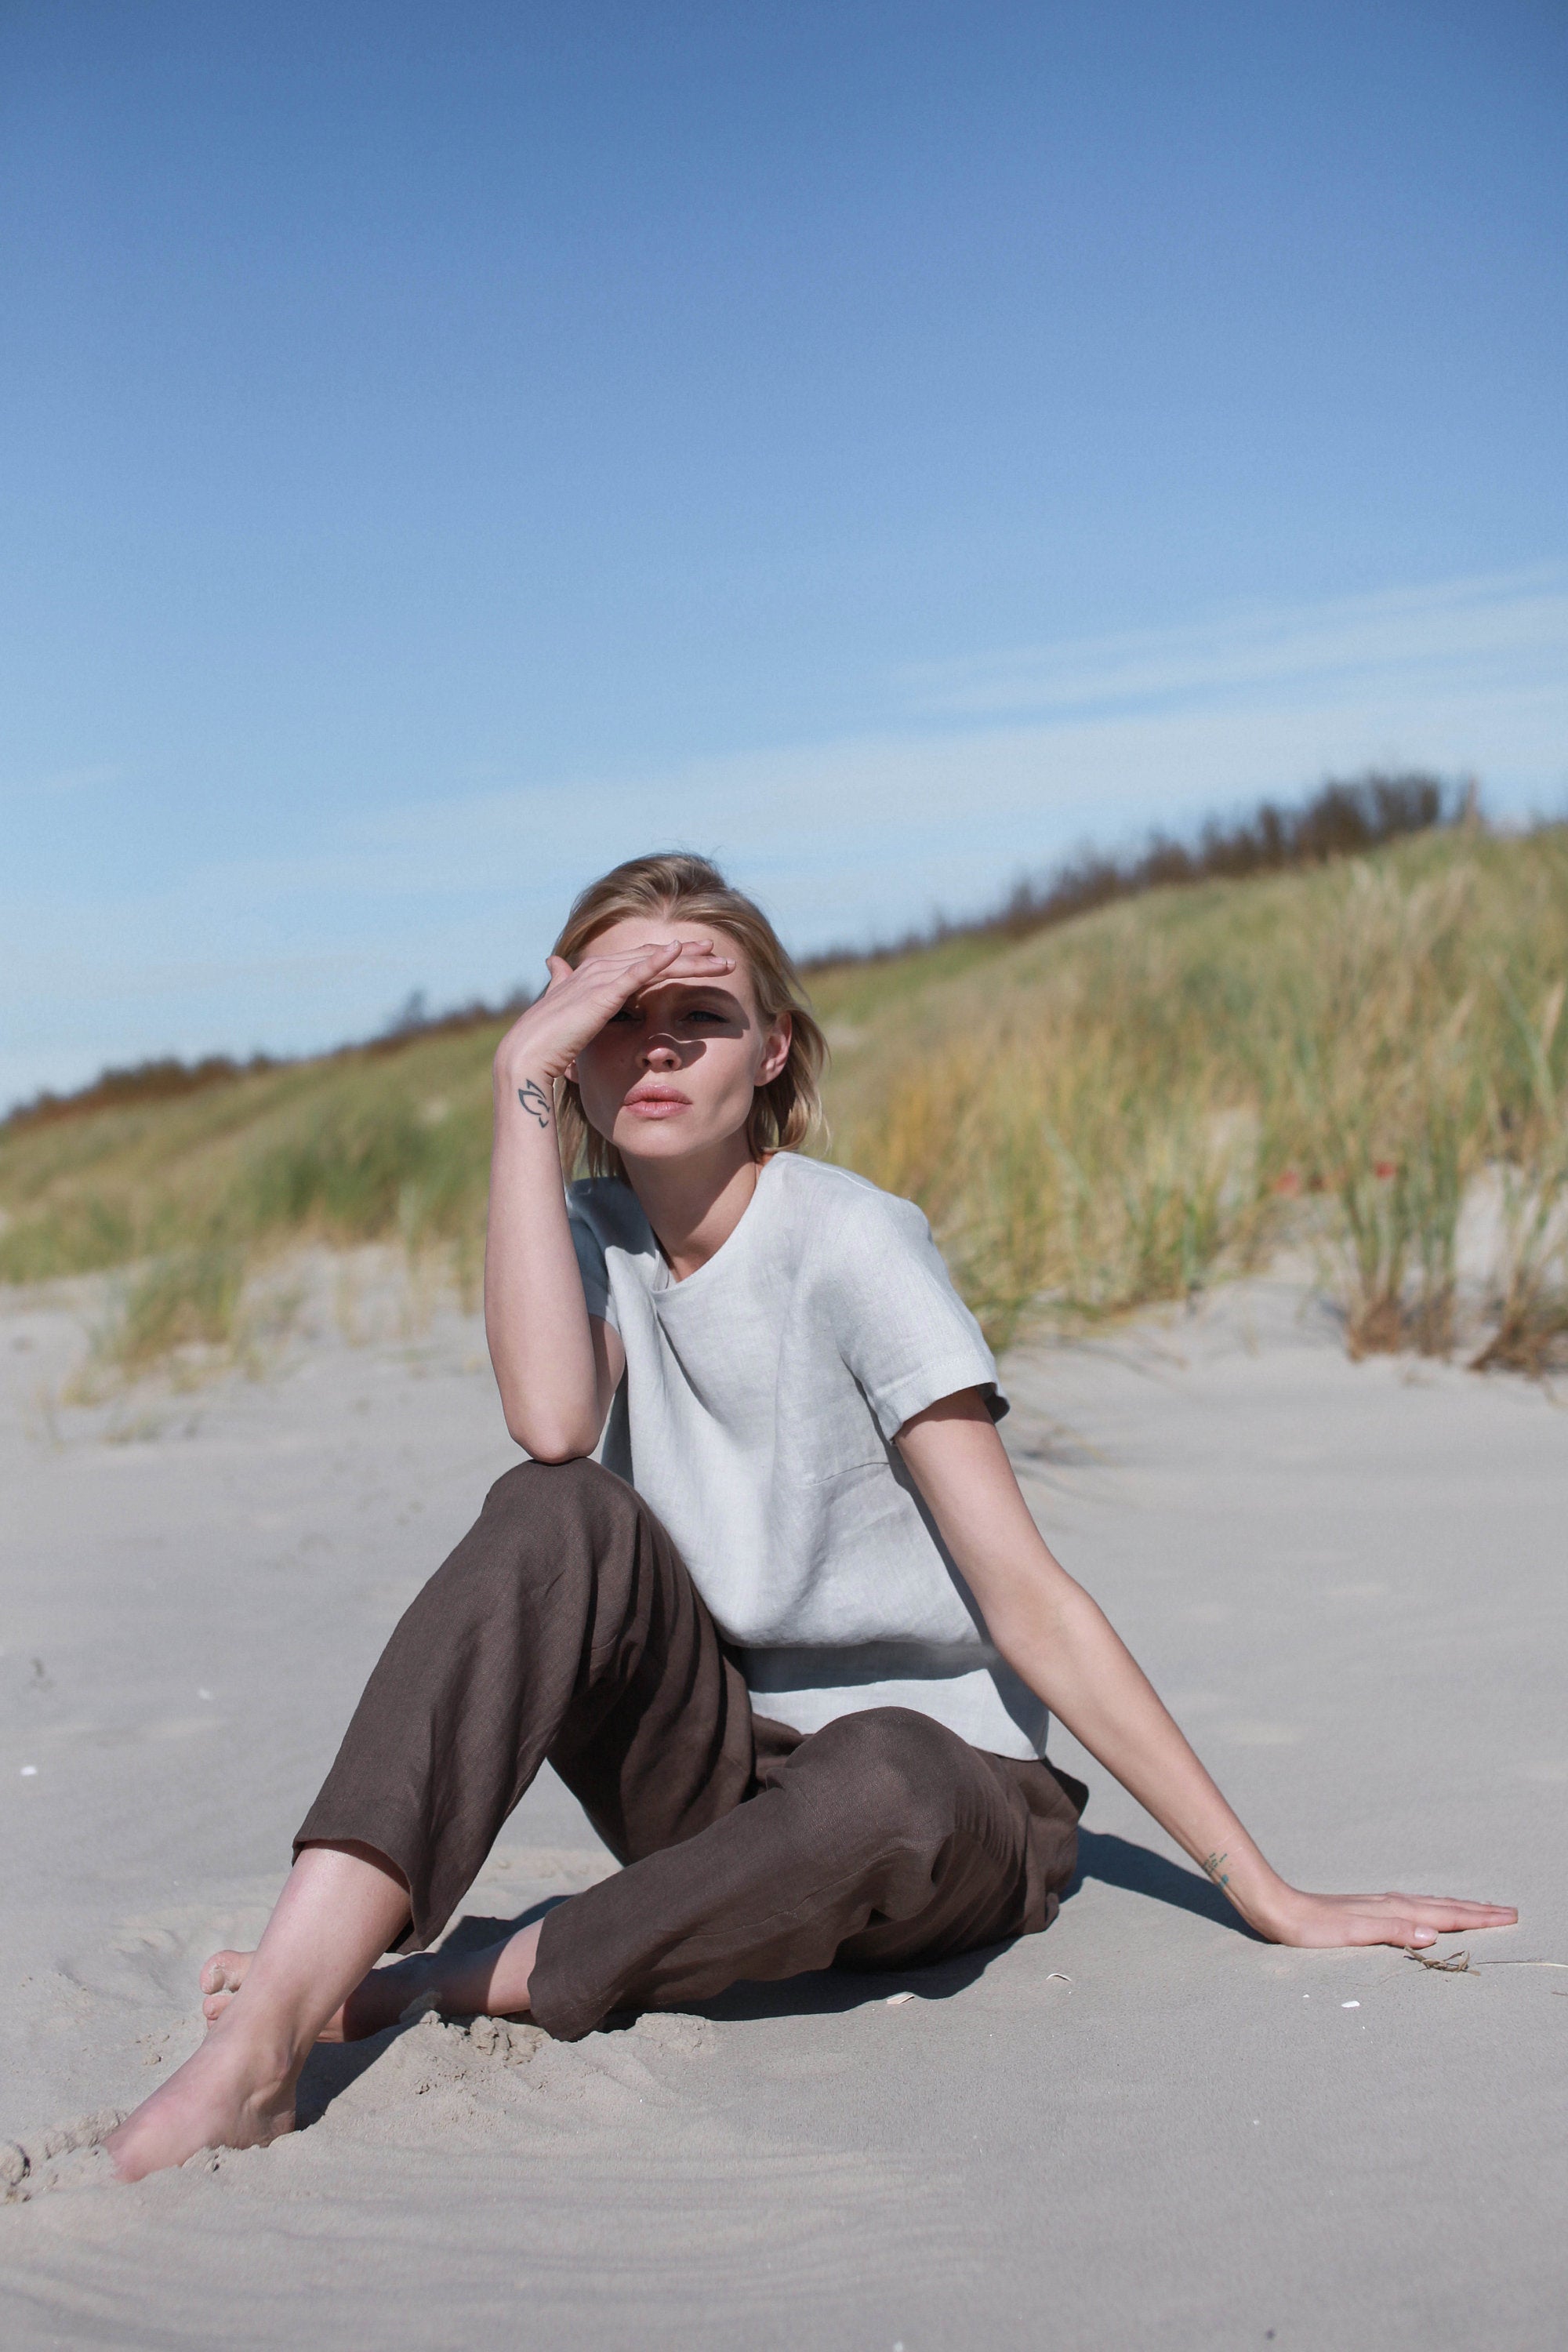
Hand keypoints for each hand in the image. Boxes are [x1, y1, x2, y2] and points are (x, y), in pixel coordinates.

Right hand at [493, 939, 735, 1088]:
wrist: (526, 1059)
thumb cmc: (546, 1044)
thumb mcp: (564, 1013)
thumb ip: (565, 988)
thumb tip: (556, 965)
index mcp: (595, 975)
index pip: (643, 962)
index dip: (673, 960)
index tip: (702, 961)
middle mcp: (599, 970)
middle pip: (655, 957)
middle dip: (691, 956)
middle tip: (723, 958)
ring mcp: (600, 979)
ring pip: (654, 961)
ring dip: (688, 958)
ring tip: (719, 958)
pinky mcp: (601, 994)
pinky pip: (636, 972)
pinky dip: (658, 960)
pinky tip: (680, 952)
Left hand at [1256, 1887, 1517, 1949]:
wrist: (1279, 1910)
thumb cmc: (1314, 1927)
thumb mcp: (1354, 1932)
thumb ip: (1393, 1931)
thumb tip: (1434, 1933)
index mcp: (1394, 1910)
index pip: (1446, 1914)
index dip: (1478, 1918)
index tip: (1509, 1916)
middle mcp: (1391, 1904)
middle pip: (1444, 1906)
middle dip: (1477, 1911)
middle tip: (1509, 1911)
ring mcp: (1380, 1906)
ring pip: (1430, 1905)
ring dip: (1458, 1909)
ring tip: (1480, 1910)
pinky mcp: (1368, 1912)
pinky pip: (1414, 1909)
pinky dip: (1433, 1910)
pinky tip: (1428, 1914)